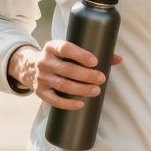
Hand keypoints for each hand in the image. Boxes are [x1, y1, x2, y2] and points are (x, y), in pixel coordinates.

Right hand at [9, 41, 123, 109]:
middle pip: (67, 69)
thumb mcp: (70, 51)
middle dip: (86, 75)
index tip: (95, 61)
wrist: (31, 68)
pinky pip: (54, 100)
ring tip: (96, 90)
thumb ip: (95, 52)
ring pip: (63, 85)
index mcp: (52, 47)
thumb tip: (119, 59)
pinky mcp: (40, 92)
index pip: (65, 49)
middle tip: (102, 78)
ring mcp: (41, 78)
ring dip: (81, 89)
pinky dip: (68, 103)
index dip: (80, 55)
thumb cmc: (60, 58)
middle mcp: (44, 61)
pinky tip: (81, 104)